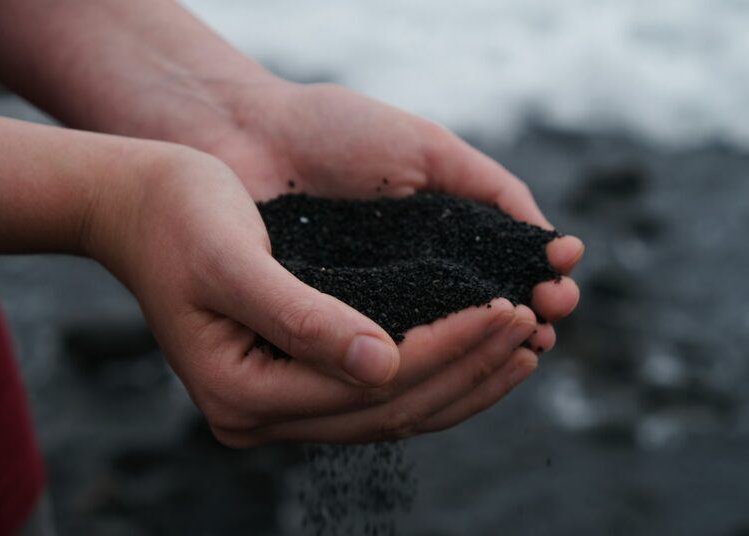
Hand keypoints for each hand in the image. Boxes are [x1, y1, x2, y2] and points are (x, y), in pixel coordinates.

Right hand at [86, 145, 542, 443]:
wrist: (138, 206)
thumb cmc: (178, 218)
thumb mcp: (233, 261)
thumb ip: (303, 320)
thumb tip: (385, 365)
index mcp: (241, 394)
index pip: (370, 385)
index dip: (446, 349)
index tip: (505, 309)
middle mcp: (261, 416)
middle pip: (390, 410)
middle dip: (467, 368)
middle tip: (530, 328)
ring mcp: (278, 406)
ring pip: (392, 412)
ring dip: (461, 381)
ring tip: (521, 348)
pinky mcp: (294, 382)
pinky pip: (377, 395)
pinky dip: (432, 376)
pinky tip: (474, 355)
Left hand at [199, 79, 581, 355]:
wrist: (250, 134)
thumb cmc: (338, 131)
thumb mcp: (427, 149)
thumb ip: (489, 189)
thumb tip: (556, 245)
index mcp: (443, 240)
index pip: (504, 278)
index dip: (537, 289)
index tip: (559, 292)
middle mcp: (415, 281)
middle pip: (480, 322)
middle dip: (520, 328)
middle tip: (544, 330)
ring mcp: (374, 308)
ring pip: (437, 350)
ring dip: (482, 356)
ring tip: (517, 351)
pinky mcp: (330, 328)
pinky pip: (379, 358)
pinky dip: (417, 367)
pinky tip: (448, 367)